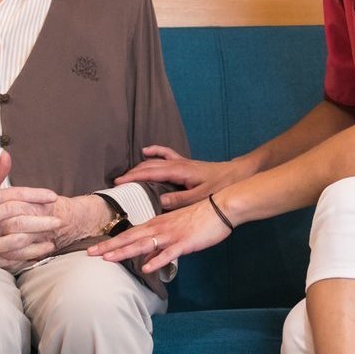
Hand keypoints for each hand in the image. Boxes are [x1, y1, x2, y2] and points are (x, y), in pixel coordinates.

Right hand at [0, 152, 61, 268]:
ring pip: (13, 241)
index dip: (36, 195)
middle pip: (17, 220)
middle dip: (40, 221)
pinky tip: (36, 256)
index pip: (15, 196)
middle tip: (59, 220)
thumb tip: (7, 154)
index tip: (52, 197)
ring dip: (34, 242)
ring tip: (52, 241)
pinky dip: (21, 257)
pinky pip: (4, 257)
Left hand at [86, 200, 232, 272]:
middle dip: (109, 247)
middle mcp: (159, 228)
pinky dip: (157, 260)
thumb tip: (148, 254)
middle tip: (90, 254)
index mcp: (156, 223)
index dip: (111, 242)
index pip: (129, 233)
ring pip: (144, 244)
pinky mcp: (185, 243)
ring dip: (125, 252)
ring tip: (109, 259)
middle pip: (130, 238)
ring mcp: (171, 235)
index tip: (94, 248)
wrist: (220, 208)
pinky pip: (169, 253)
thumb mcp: (175, 227)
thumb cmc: (199, 217)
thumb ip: (160, 240)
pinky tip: (146, 268)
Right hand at [115, 145, 254, 208]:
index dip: (133, 177)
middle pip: (149, 165)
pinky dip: (155, 152)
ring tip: (127, 174)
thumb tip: (159, 202)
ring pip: (155, 160)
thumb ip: (179, 199)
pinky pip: (166, 154)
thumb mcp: (200, 196)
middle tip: (117, 183)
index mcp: (179, 171)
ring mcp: (181, 161)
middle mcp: (177, 163)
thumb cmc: (220, 186)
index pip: (150, 172)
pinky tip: (146, 151)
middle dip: (132, 173)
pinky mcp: (185, 163)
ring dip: (140, 166)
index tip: (118, 183)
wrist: (237, 174)